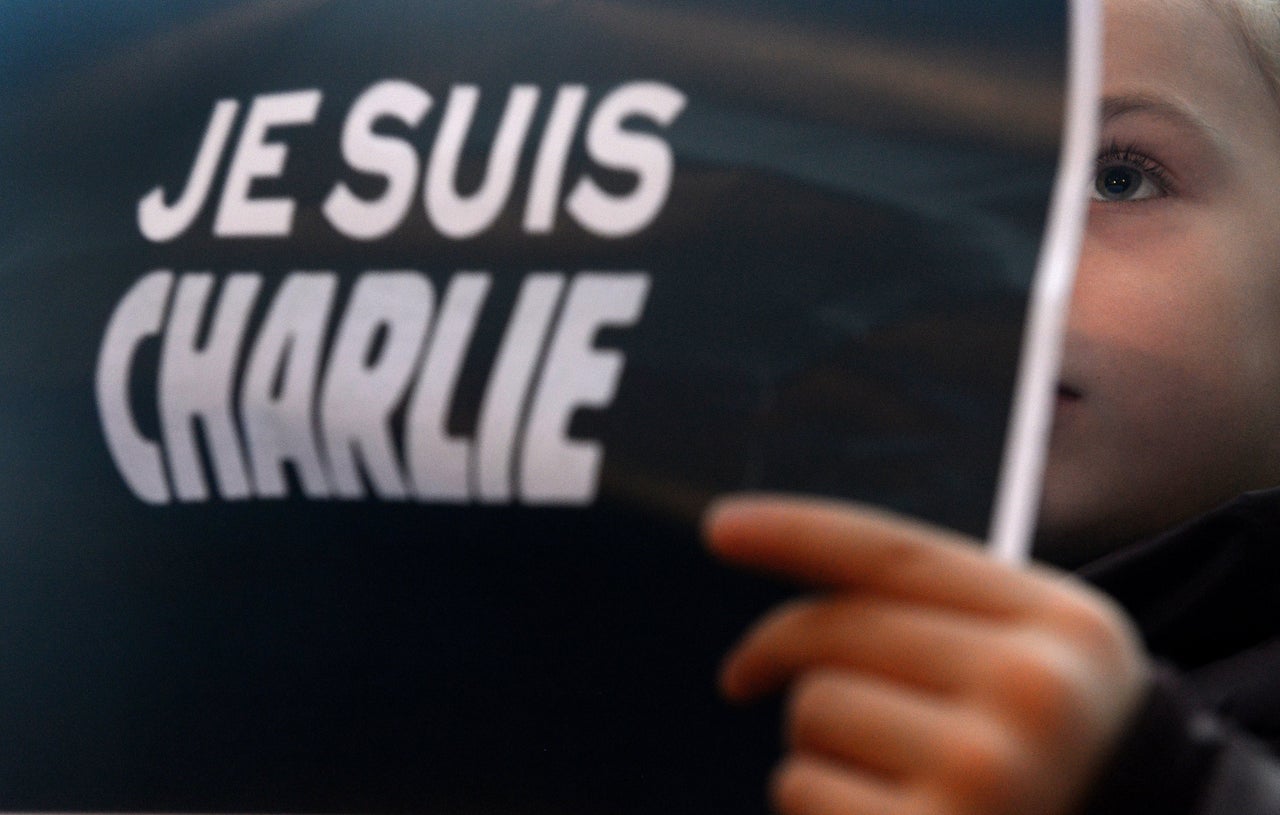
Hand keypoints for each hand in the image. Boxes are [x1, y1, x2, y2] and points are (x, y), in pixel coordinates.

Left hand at [706, 495, 1149, 814]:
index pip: (898, 553)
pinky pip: (801, 788)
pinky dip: (818, 807)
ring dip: (820, 748)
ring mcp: (983, 772)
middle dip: (775, 651)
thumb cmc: (1056, 769)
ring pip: (813, 711)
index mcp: (1061, 626)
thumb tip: (803, 606)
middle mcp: (1030, 691)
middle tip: (742, 676)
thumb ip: (946, 619)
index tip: (721, 528)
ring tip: (892, 783)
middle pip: (836, 632)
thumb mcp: (1039, 671)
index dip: (798, 531)